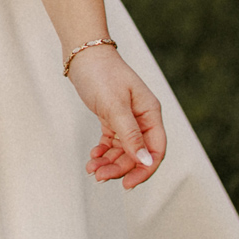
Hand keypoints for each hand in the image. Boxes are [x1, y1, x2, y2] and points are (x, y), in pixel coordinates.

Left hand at [69, 48, 165, 188]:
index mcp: (151, 113)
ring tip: (92, 169)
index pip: (156, 150)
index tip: (127, 184)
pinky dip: (103, 152)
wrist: (83, 54)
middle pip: (137, 154)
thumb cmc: (102, 74)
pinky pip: (112, 143)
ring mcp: (128, 119)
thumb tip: (145, 161)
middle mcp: (142, 118)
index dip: (144, 170)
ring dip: (109, 163)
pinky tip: (93, 157)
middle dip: (120, 168)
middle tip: (99, 177)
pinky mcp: (112, 118)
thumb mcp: (115, 106)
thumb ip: (131, 135)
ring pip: (123, 151)